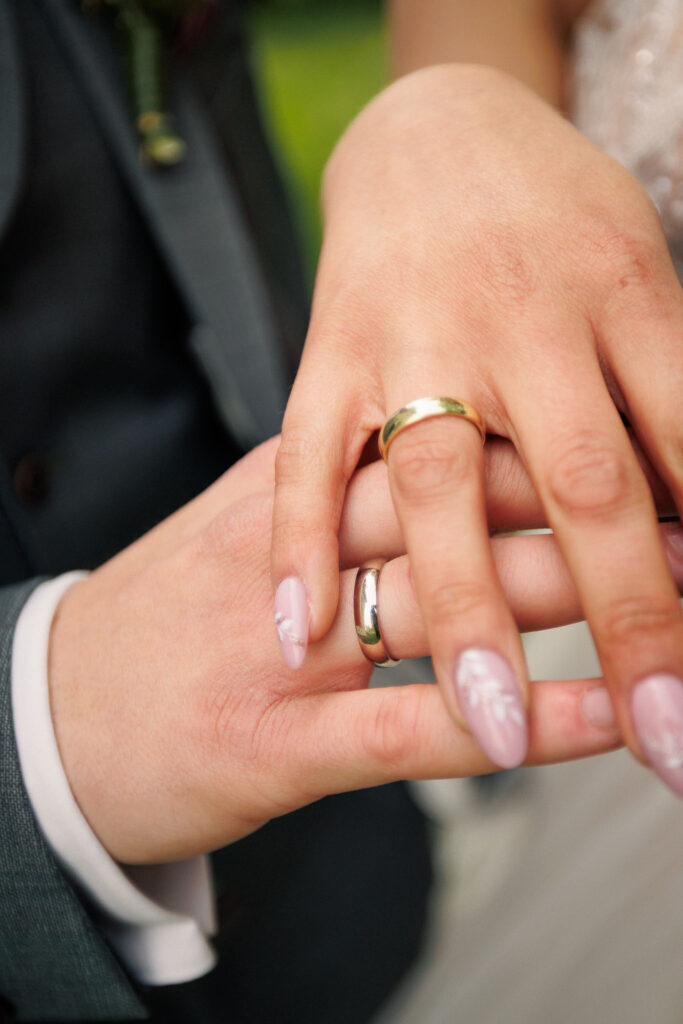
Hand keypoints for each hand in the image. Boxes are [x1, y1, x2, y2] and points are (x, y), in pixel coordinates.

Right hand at [48, 438, 625, 864]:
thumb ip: (331, 493)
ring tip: (681, 588)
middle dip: (589, 497)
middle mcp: (299, 547)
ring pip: (450, 602)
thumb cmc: (168, 617)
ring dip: (579, 598)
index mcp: (292, 483)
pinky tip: (595, 718)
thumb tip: (427, 460)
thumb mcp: (247, 526)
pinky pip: (412, 726)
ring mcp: (290, 644)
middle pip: (462, 502)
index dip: (546, 428)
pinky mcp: (277, 740)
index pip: (437, 436)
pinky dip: (512, 720)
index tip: (632, 421)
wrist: (53, 709)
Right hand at [271, 64, 682, 794]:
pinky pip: (305, 455)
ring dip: (468, 614)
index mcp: (622, 293)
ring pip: (439, 487)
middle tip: (667, 737)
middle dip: (628, 617)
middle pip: (582, 484)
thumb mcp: (639, 281)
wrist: (434, 132)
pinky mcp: (328, 355)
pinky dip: (298, 544)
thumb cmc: (555, 215)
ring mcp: (413, 339)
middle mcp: (519, 320)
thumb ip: (667, 393)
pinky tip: (297, 632)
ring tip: (500, 728)